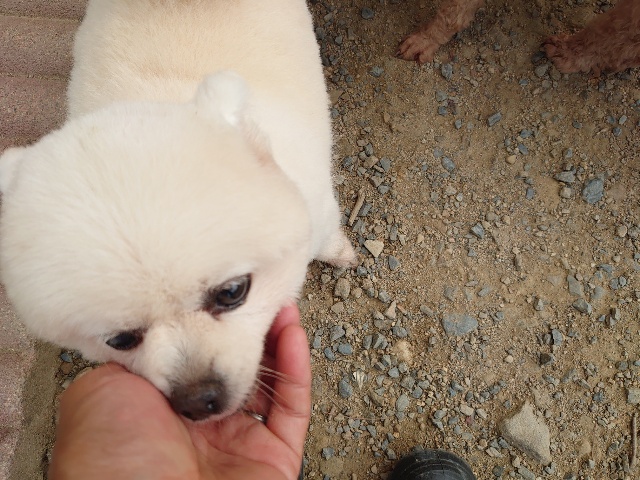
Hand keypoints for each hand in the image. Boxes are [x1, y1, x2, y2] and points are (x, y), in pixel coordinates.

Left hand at [49, 304, 310, 479]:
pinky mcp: (273, 458)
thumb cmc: (112, 461)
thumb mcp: (100, 391)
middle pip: (234, 367)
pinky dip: (298, 369)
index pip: (196, 358)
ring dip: (277, 341)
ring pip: (269, 384)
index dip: (212, 324)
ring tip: (281, 303)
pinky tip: (293, 331)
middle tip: (259, 293)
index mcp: (158, 412)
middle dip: (248, 328)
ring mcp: (238, 443)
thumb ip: (134, 359)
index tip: (222, 293)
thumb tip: (156, 336)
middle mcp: (198, 426)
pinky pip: (293, 409)